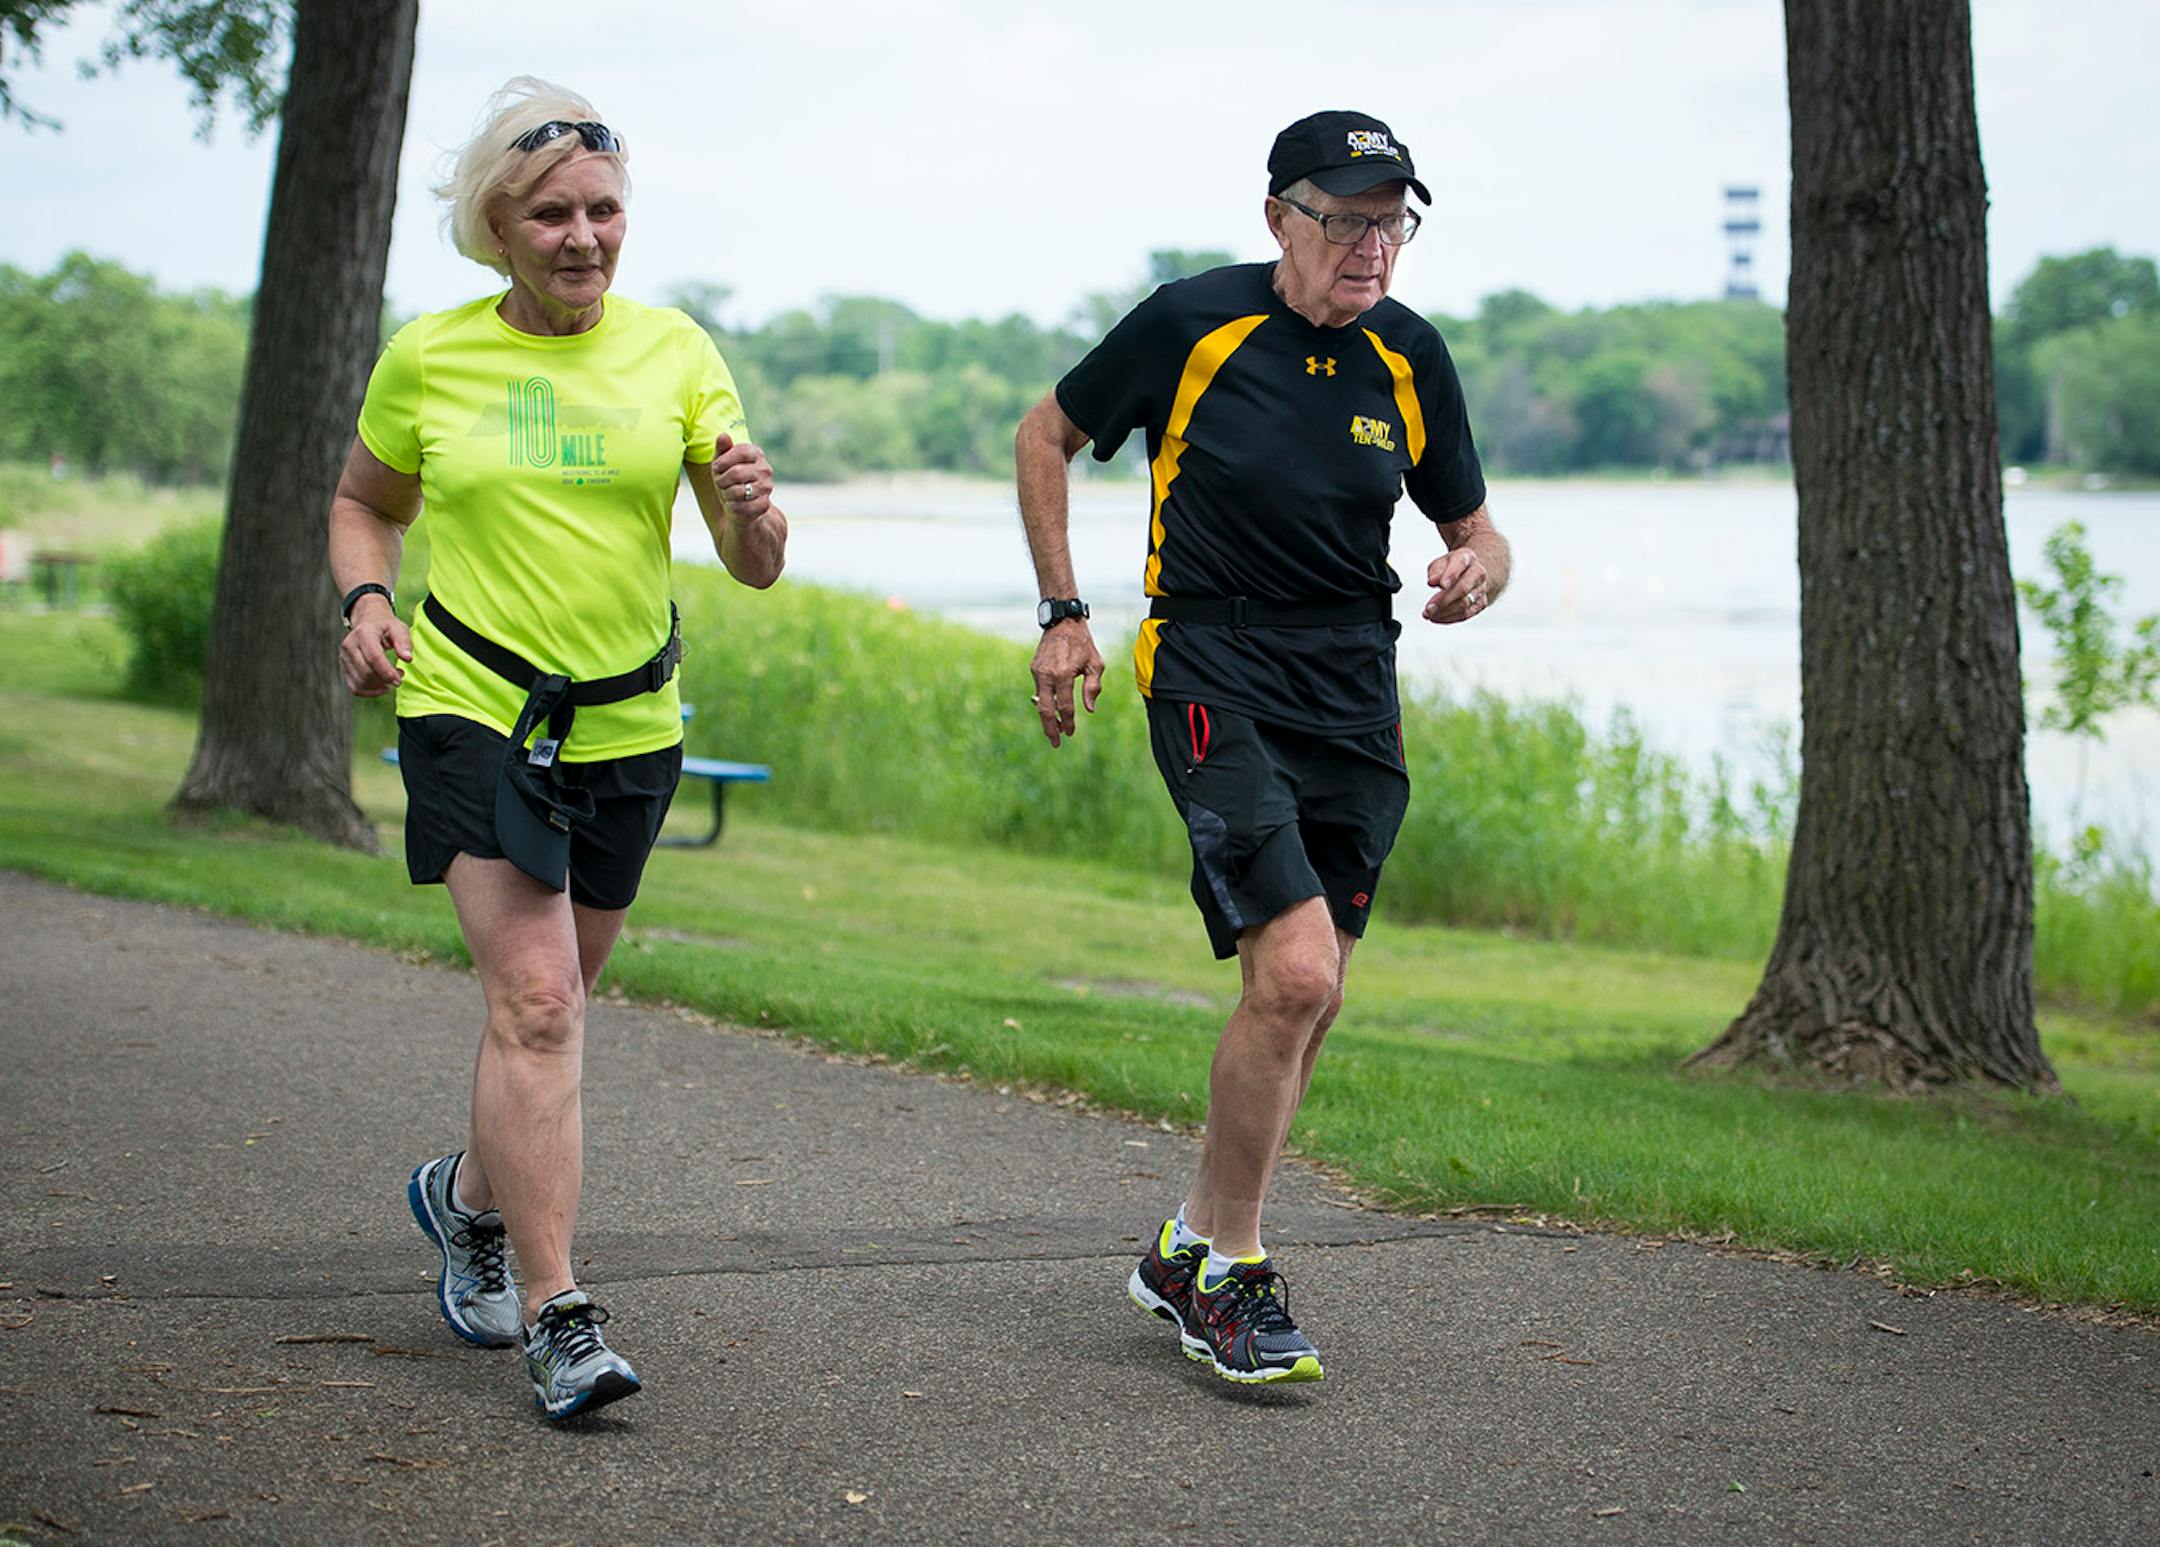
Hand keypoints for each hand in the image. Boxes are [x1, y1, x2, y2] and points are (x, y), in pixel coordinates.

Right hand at [337, 594, 410, 696]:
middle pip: (365, 672)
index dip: (387, 672)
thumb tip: (408, 658)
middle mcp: (349, 646)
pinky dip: (369, 692)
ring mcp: (344, 657)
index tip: (399, 680)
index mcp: (363, 634)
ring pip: (360, 682)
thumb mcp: (398, 628)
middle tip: (400, 676)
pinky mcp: (344, 667)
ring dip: (378, 686)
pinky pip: (354, 687)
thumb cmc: (386, 626)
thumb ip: (404, 642)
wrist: (367, 621)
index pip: (373, 658)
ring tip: (392, 678)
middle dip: (385, 680)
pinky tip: (382, 687)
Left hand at [712, 434, 772, 519]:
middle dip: (721, 480)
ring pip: (738, 491)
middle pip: (736, 473)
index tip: (716, 468)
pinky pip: (741, 506)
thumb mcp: (721, 463)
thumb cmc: (729, 480)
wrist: (740, 505)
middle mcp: (765, 469)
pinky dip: (732, 506)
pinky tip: (734, 504)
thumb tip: (723, 436)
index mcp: (756, 453)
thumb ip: (722, 449)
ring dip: (726, 494)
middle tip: (720, 484)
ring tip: (728, 493)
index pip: (741, 451)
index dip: (724, 461)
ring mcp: (766, 487)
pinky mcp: (764, 504)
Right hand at [1028, 620, 1104, 746]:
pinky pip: (1040, 691)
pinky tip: (1053, 710)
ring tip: (1054, 730)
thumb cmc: (1083, 643)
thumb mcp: (1095, 664)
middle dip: (1050, 729)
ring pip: (1040, 702)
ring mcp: (1038, 672)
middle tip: (1056, 743)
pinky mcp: (1034, 669)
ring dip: (1047, 718)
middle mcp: (1047, 675)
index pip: (1066, 706)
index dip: (1068, 722)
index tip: (1070, 733)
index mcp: (1064, 675)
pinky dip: (1046, 703)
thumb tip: (1089, 709)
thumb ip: (1093, 687)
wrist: (1062, 622)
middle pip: (1046, 710)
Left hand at [1424, 548, 1491, 624]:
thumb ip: (1436, 570)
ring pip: (1465, 604)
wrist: (1472, 572)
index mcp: (1467, 557)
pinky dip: (1449, 618)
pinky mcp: (1480, 603)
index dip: (1451, 575)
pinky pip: (1466, 614)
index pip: (1460, 564)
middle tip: (1429, 608)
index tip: (1440, 584)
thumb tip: (1432, 581)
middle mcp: (1478, 573)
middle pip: (1463, 588)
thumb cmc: (1453, 566)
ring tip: (1429, 614)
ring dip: (1445, 612)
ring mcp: (1481, 589)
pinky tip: (1437, 618)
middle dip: (1444, 600)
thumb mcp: (1441, 562)